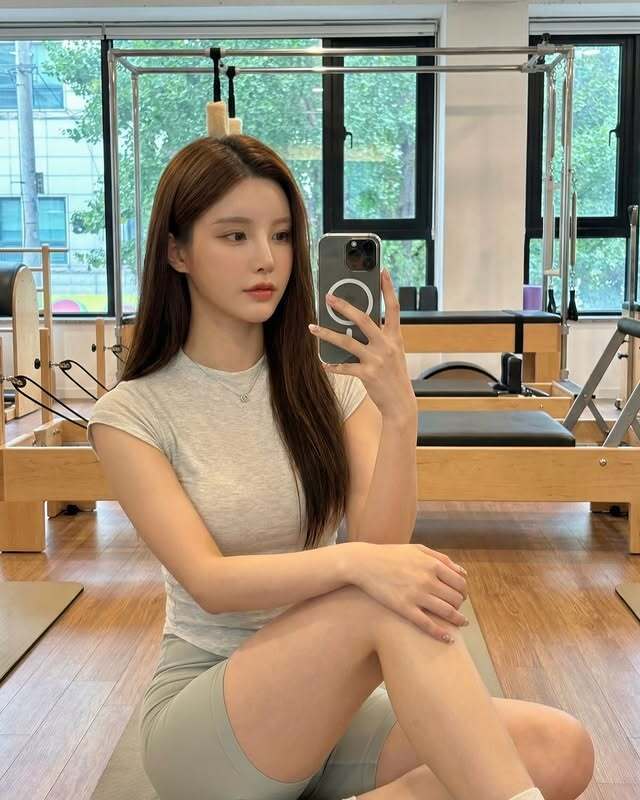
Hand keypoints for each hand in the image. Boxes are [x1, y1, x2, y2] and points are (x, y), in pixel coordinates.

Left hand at [309, 269, 415, 419]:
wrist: (401, 403)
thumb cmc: (394, 375)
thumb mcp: (392, 352)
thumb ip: (379, 337)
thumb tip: (355, 324)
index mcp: (395, 337)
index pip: (394, 307)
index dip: (388, 288)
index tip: (383, 271)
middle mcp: (386, 345)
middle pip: (363, 319)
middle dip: (344, 306)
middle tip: (328, 297)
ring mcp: (376, 359)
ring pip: (347, 341)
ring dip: (327, 334)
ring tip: (312, 327)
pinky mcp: (367, 374)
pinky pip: (344, 366)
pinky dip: (332, 364)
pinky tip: (323, 362)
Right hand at [346, 541, 468, 643]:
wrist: (364, 563)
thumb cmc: (391, 555)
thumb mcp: (417, 549)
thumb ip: (442, 558)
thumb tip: (463, 573)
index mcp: (432, 564)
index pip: (460, 582)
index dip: (463, 591)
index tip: (460, 596)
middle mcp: (427, 580)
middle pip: (456, 598)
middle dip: (460, 605)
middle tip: (456, 608)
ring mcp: (416, 595)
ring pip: (447, 612)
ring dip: (457, 620)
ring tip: (459, 623)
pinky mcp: (404, 608)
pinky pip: (428, 625)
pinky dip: (441, 634)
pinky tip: (448, 639)